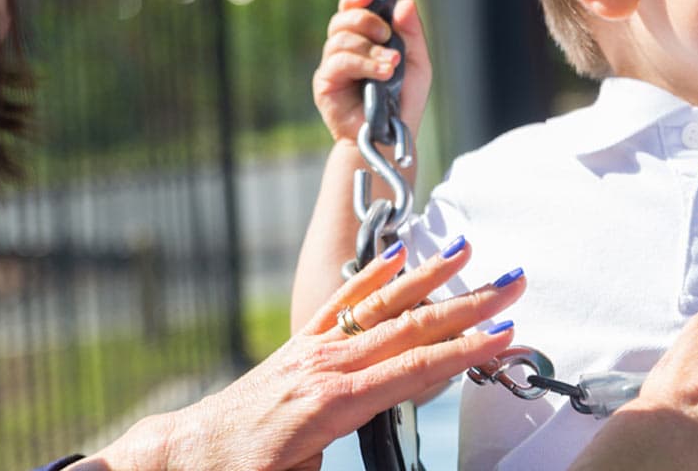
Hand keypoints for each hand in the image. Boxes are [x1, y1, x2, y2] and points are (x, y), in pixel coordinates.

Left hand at [85, 239, 524, 470]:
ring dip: (429, 276)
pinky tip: (399, 252)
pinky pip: (344, 301)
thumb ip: (348, 461)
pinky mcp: (302, 343)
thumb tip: (391, 456)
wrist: (186, 454)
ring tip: (467, 248)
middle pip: (411, 327)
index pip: (414, 371)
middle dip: (467, 305)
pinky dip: (373, 274)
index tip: (505, 334)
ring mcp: (315, 347)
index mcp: (333, 404)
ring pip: (382, 304)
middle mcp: (328, 364)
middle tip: (511, 282)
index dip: (463, 352)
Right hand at [313, 0, 431, 188]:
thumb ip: (412, 33)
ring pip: (341, 38)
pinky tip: (382, 73)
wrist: (391, 135)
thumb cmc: (403, 99)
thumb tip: (405, 3)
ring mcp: (333, 65)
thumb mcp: (417, 62)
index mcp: (364, 37)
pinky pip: (339, 62)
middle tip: (385, 34)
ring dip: (370, 48)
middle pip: (343, 18)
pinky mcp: (325, 83)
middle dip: (366, 20)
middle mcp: (344, 47)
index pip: (351, 8)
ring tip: (391, 64)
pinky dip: (363, 63)